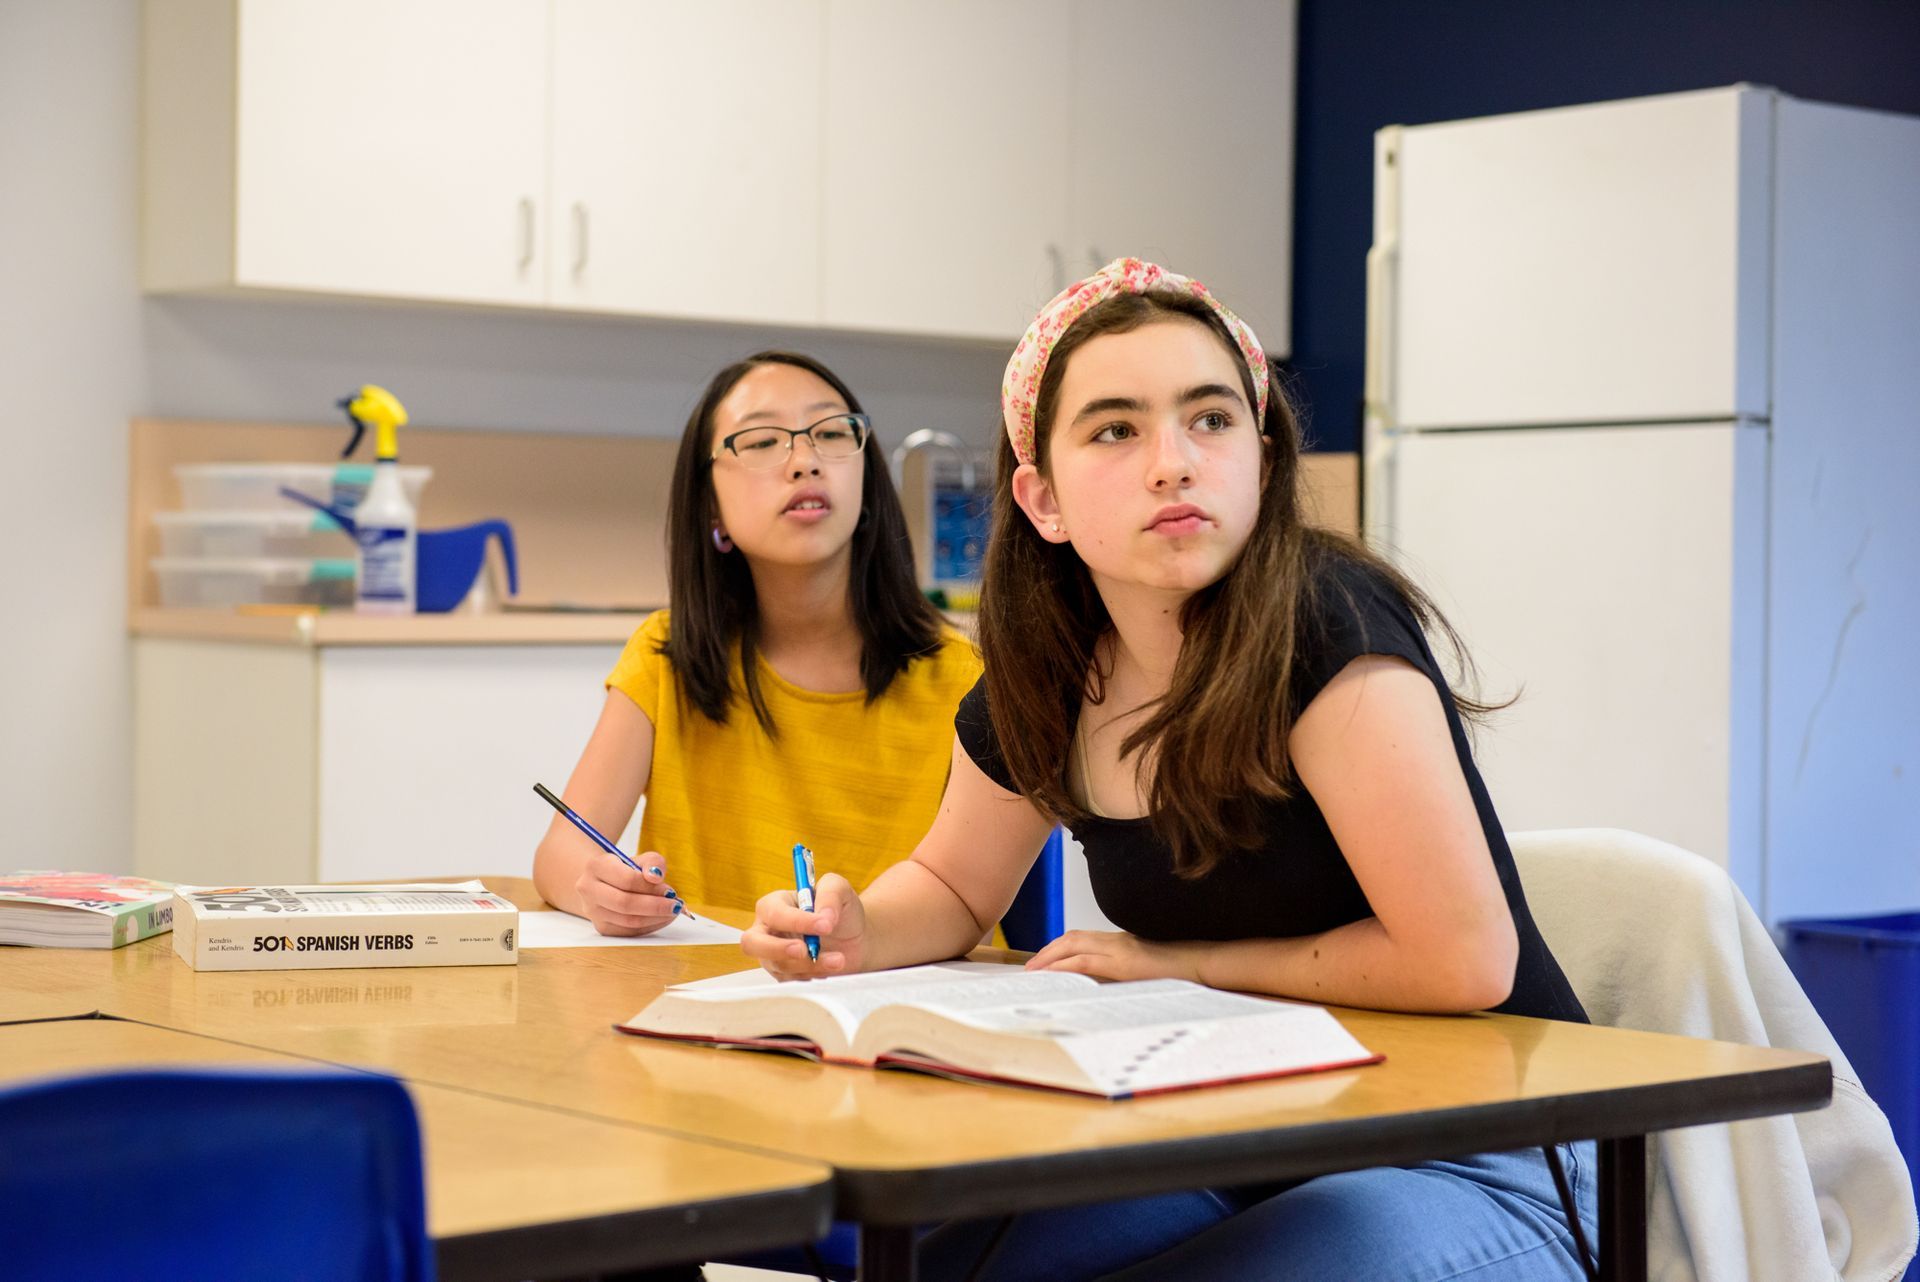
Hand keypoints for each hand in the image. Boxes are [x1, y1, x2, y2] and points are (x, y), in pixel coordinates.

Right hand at [574, 850, 681, 936]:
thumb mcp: (639, 859)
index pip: (627, 880)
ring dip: (656, 918)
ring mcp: (593, 911)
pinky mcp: (602, 927)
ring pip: (628, 921)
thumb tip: (656, 877)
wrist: (602, 882)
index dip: (651, 887)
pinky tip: (663, 918)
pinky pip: (630, 932)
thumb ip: (653, 862)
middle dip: (655, 906)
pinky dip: (651, 926)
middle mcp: (588, 889)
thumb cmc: (625, 869)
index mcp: (596, 866)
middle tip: (676, 905)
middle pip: (625, 903)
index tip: (670, 890)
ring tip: (672, 911)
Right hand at [741, 873, 866, 978]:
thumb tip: (824, 917)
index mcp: (775, 904)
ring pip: (778, 966)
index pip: (775, 913)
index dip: (797, 921)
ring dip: (809, 965)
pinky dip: (813, 977)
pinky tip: (831, 968)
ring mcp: (773, 956)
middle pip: (752, 943)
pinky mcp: (785, 975)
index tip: (825, 926)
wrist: (855, 939)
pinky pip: (791, 982)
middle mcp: (767, 930)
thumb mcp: (839, 888)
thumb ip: (830, 894)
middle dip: (777, 949)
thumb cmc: (840, 910)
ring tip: (838, 959)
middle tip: (804, 951)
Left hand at [1024, 930, 1206, 982]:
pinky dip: (1064, 966)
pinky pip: (1085, 960)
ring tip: (1034, 972)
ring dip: (1050, 957)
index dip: (1059, 947)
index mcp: (1121, 941)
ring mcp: (1120, 948)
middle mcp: (1117, 940)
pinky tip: (1052, 975)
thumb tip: (1100, 986)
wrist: (1201, 966)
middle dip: (1048, 951)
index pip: (1082, 938)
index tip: (1043, 960)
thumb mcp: (1144, 971)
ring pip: (1074, 944)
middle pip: (1072, 937)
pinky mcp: (1124, 962)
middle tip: (1030, 968)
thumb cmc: (1176, 973)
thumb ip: (1122, 973)